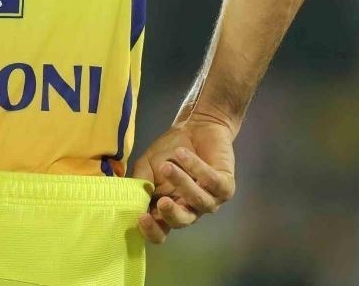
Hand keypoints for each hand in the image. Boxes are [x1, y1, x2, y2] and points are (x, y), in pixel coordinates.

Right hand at [130, 112, 237, 243]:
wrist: (195, 127)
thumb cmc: (168, 150)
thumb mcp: (147, 165)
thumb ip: (140, 183)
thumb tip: (132, 200)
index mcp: (168, 208)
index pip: (160, 230)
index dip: (151, 230)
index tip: (141, 217)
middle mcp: (190, 209)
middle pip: (182, 223)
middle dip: (172, 215)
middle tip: (162, 201)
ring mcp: (210, 199)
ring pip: (199, 202)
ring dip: (182, 183)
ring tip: (167, 166)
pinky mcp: (226, 186)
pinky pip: (213, 183)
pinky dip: (196, 168)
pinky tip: (182, 154)